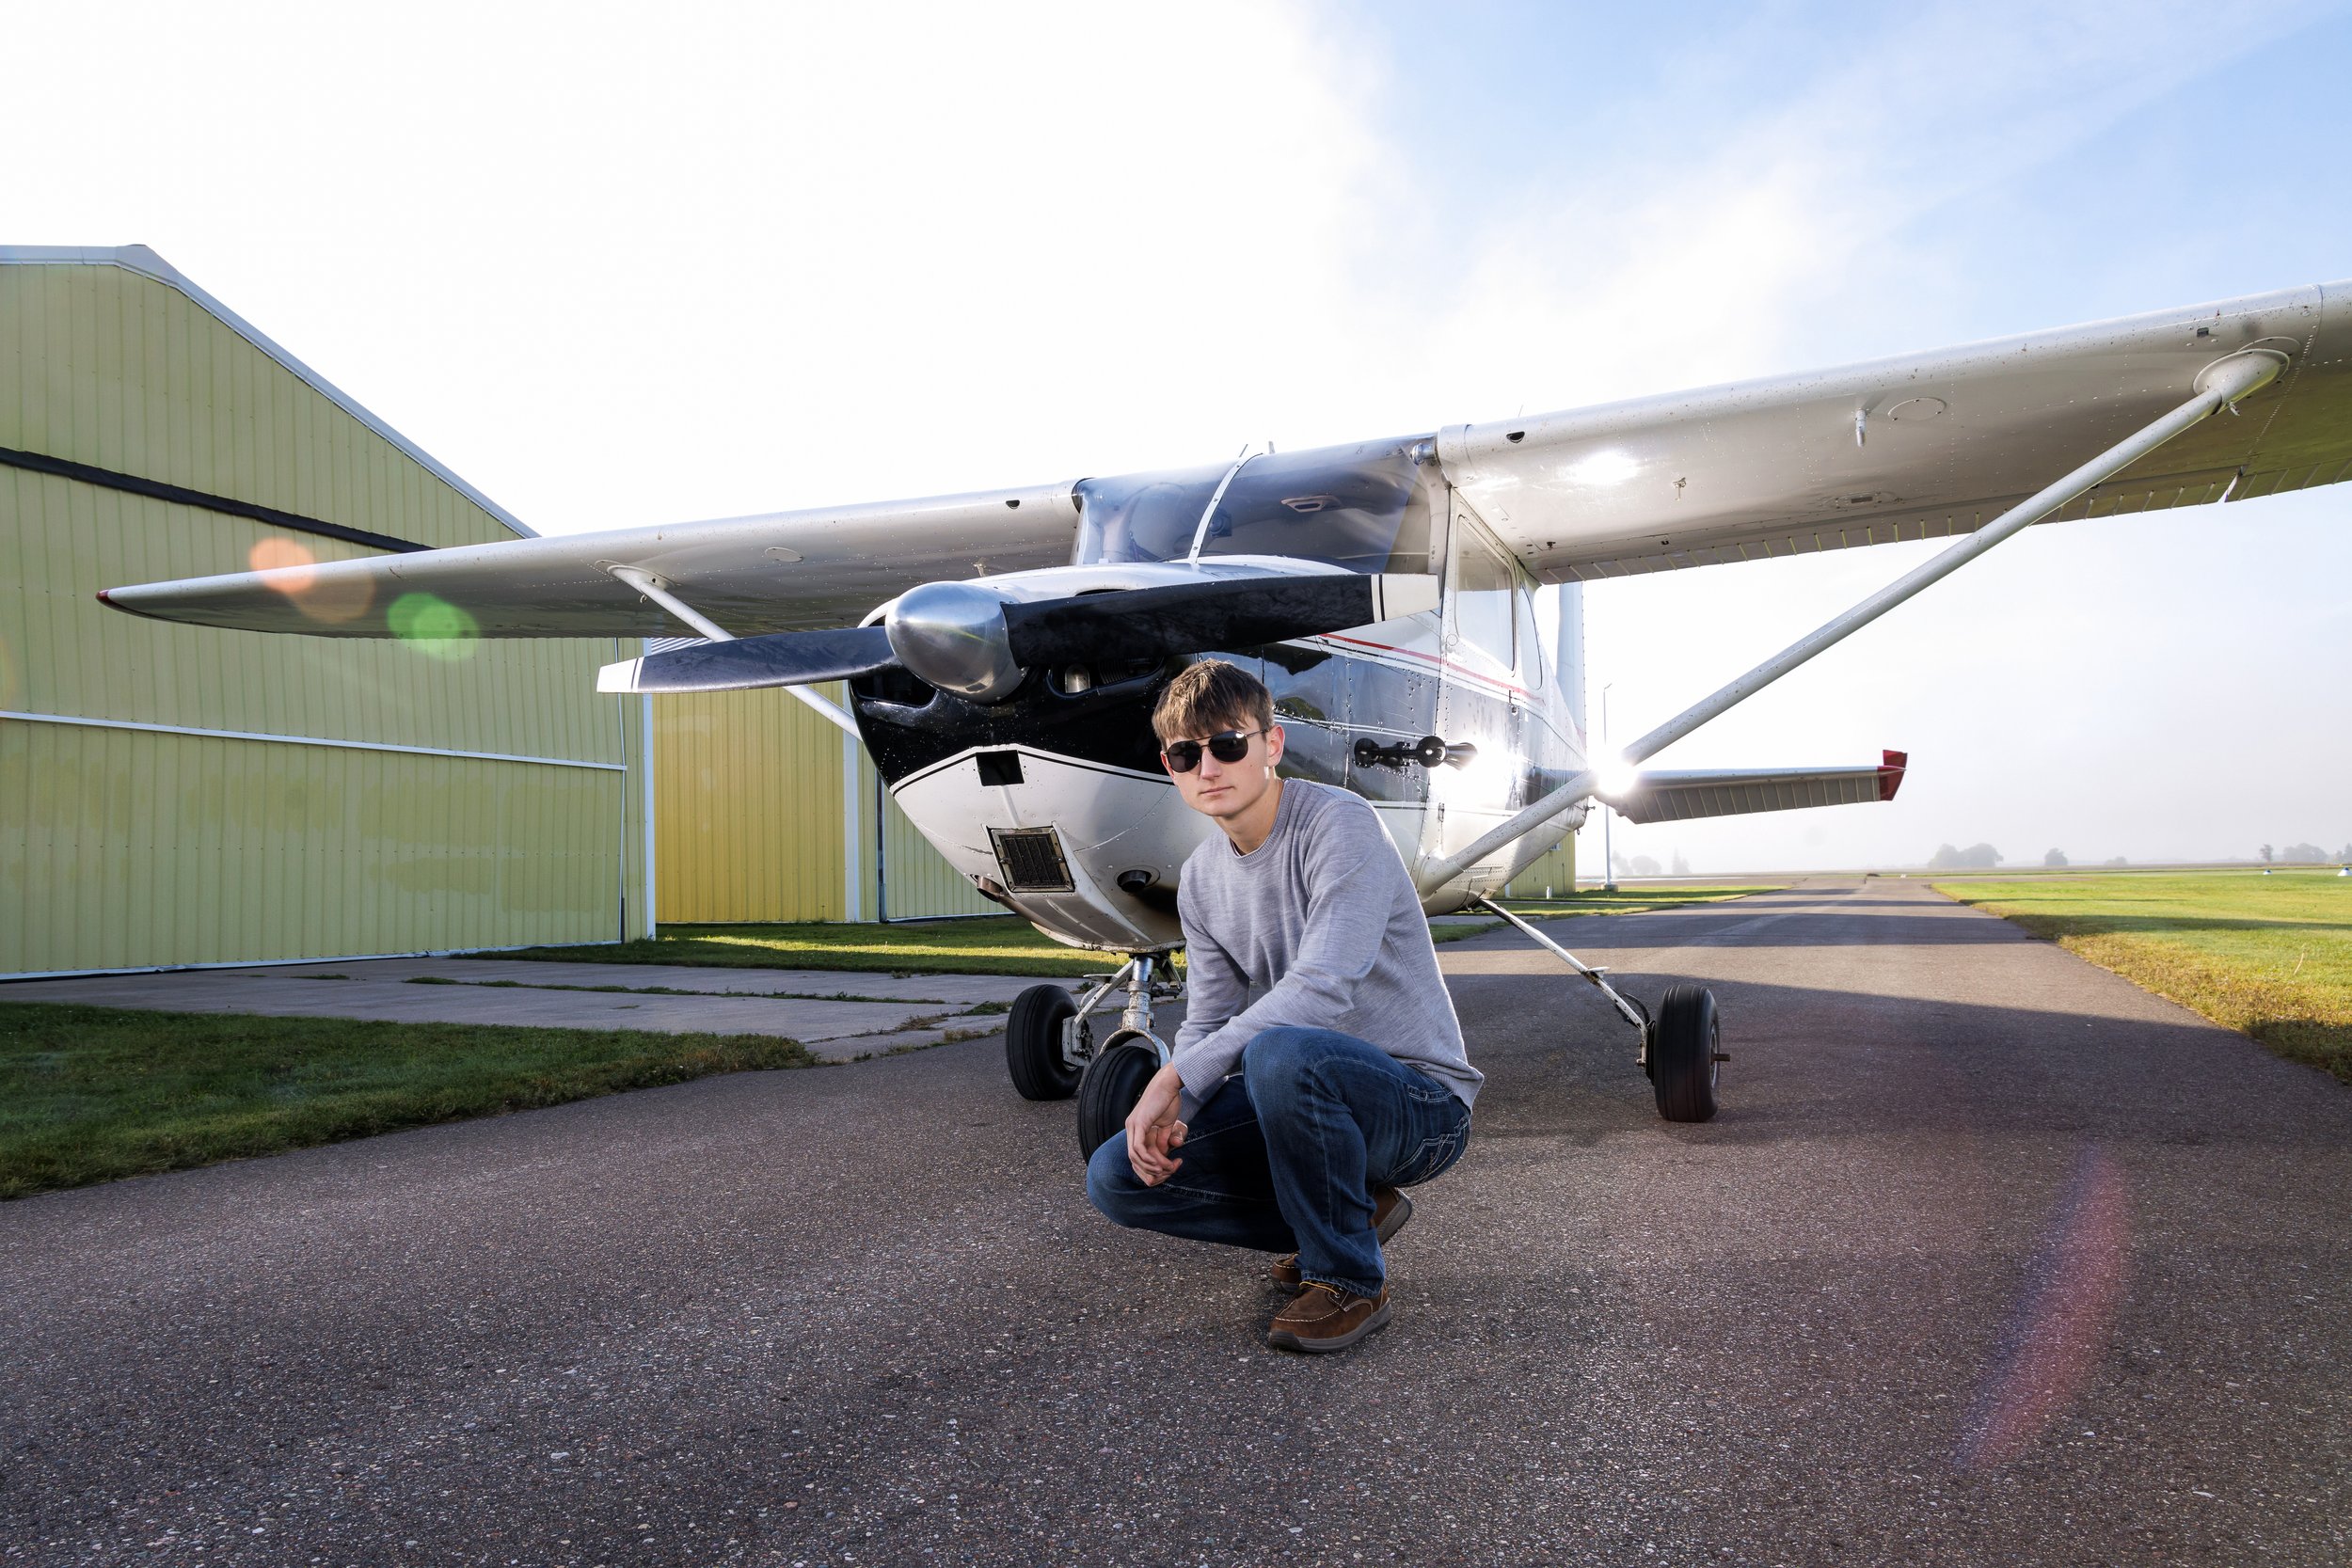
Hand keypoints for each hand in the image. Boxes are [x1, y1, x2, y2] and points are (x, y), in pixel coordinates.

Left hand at [1124, 1063, 1188, 1185]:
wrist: (1169, 1083)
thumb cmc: (1168, 1100)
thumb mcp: (1165, 1125)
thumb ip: (1162, 1139)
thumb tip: (1162, 1154)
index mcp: (1135, 1128)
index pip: (1136, 1155)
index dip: (1148, 1167)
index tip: (1163, 1171)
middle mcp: (1130, 1128)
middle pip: (1133, 1159)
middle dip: (1149, 1170)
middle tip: (1166, 1172)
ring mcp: (1132, 1125)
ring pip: (1135, 1155)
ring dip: (1151, 1166)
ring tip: (1166, 1168)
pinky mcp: (1138, 1123)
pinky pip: (1138, 1147)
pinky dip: (1148, 1158)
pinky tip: (1159, 1162)